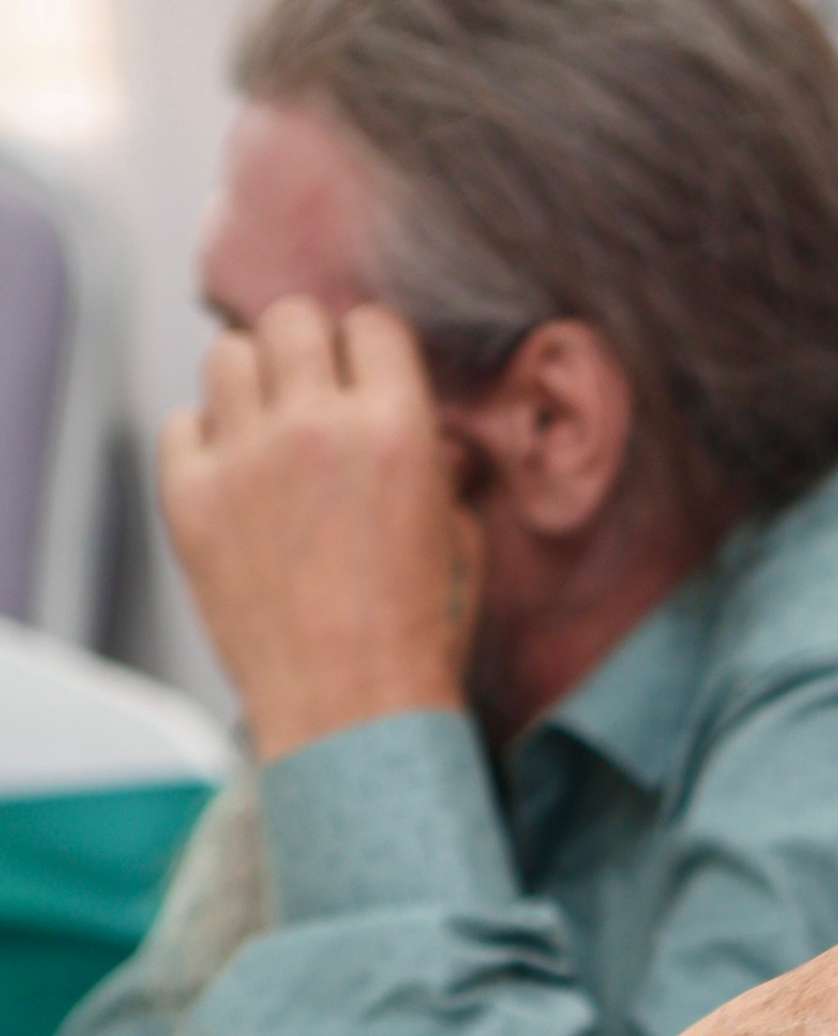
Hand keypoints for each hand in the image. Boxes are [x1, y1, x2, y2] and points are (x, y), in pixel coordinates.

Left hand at [159, 300, 478, 758]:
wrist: (351, 716)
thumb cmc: (414, 641)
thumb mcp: (458, 541)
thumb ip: (437, 469)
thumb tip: (427, 438)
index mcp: (395, 429)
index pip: (370, 325)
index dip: (371, 352)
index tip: (367, 378)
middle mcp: (314, 427)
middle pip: (290, 319)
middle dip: (307, 352)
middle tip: (313, 395)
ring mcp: (243, 458)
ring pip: (227, 355)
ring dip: (250, 383)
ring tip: (267, 431)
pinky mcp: (189, 497)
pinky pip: (182, 422)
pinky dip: (204, 440)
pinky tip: (233, 479)